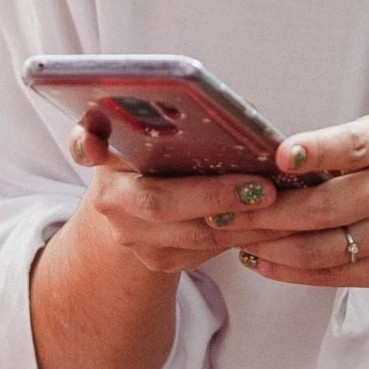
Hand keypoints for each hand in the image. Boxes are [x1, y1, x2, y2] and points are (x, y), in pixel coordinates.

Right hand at [68, 122, 280, 273]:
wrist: (137, 215)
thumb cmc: (159, 159)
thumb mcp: (158, 132)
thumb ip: (180, 117)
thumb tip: (239, 107)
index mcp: (106, 155)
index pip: (85, 142)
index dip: (87, 142)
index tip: (95, 145)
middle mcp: (110, 199)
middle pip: (158, 203)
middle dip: (214, 196)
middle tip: (262, 189)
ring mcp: (132, 236)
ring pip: (191, 236)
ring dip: (242, 223)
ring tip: (283, 207)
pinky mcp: (158, 261)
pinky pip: (206, 253)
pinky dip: (243, 237)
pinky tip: (275, 224)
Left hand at [238, 114, 368, 290]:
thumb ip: (346, 146)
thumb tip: (274, 158)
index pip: (352, 146)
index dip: (315, 151)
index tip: (279, 156)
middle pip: (321, 207)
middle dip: (262, 211)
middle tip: (217, 207)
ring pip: (321, 247)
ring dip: (268, 245)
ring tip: (230, 236)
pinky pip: (334, 274)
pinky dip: (290, 270)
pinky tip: (261, 260)